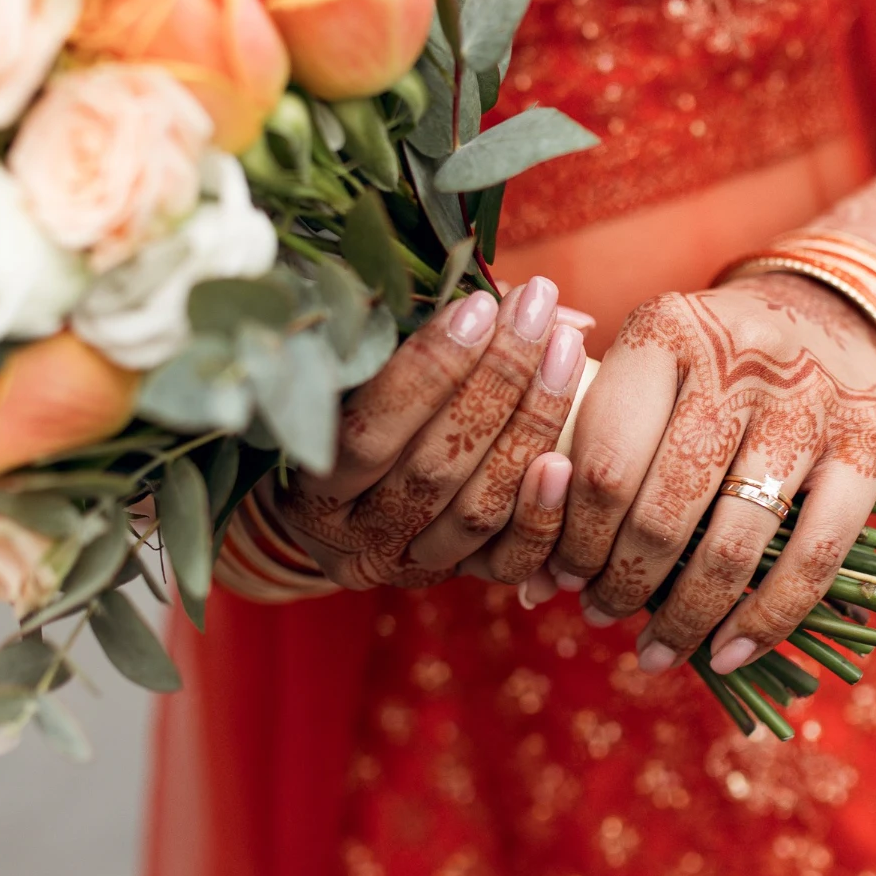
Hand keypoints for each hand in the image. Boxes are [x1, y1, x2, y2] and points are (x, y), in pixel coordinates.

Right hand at [276, 276, 585, 589]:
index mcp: (306, 482)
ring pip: (477, 510)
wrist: (345, 495)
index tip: (479, 305)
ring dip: (530, 425)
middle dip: (495, 380)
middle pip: (433, 467)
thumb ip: (414, 329)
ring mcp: (407, 564)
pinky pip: (509, 562)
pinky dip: (543, 513)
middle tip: (536, 311)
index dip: (427, 370)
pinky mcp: (457, 580)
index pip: (367, 431)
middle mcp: (352, 536)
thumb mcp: (357, 367)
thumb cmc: (351, 403)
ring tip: (566, 352)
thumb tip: (517, 296)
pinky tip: (568, 458)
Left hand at [550, 276, 875, 673]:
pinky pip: (814, 557)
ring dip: (685, 617)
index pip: (602, 461)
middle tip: (598, 612)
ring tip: (653, 650)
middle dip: (621, 582)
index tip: (560, 575)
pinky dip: (766, 621)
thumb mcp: (646, 371)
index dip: (573, 537)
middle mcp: (739, 359)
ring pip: (733, 544)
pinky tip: (728, 654)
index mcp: (664, 330)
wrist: (835, 316)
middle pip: (661, 510)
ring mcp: (809, 402)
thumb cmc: (709, 363)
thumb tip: (528, 582)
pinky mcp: (870, 445)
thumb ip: (586, 456)